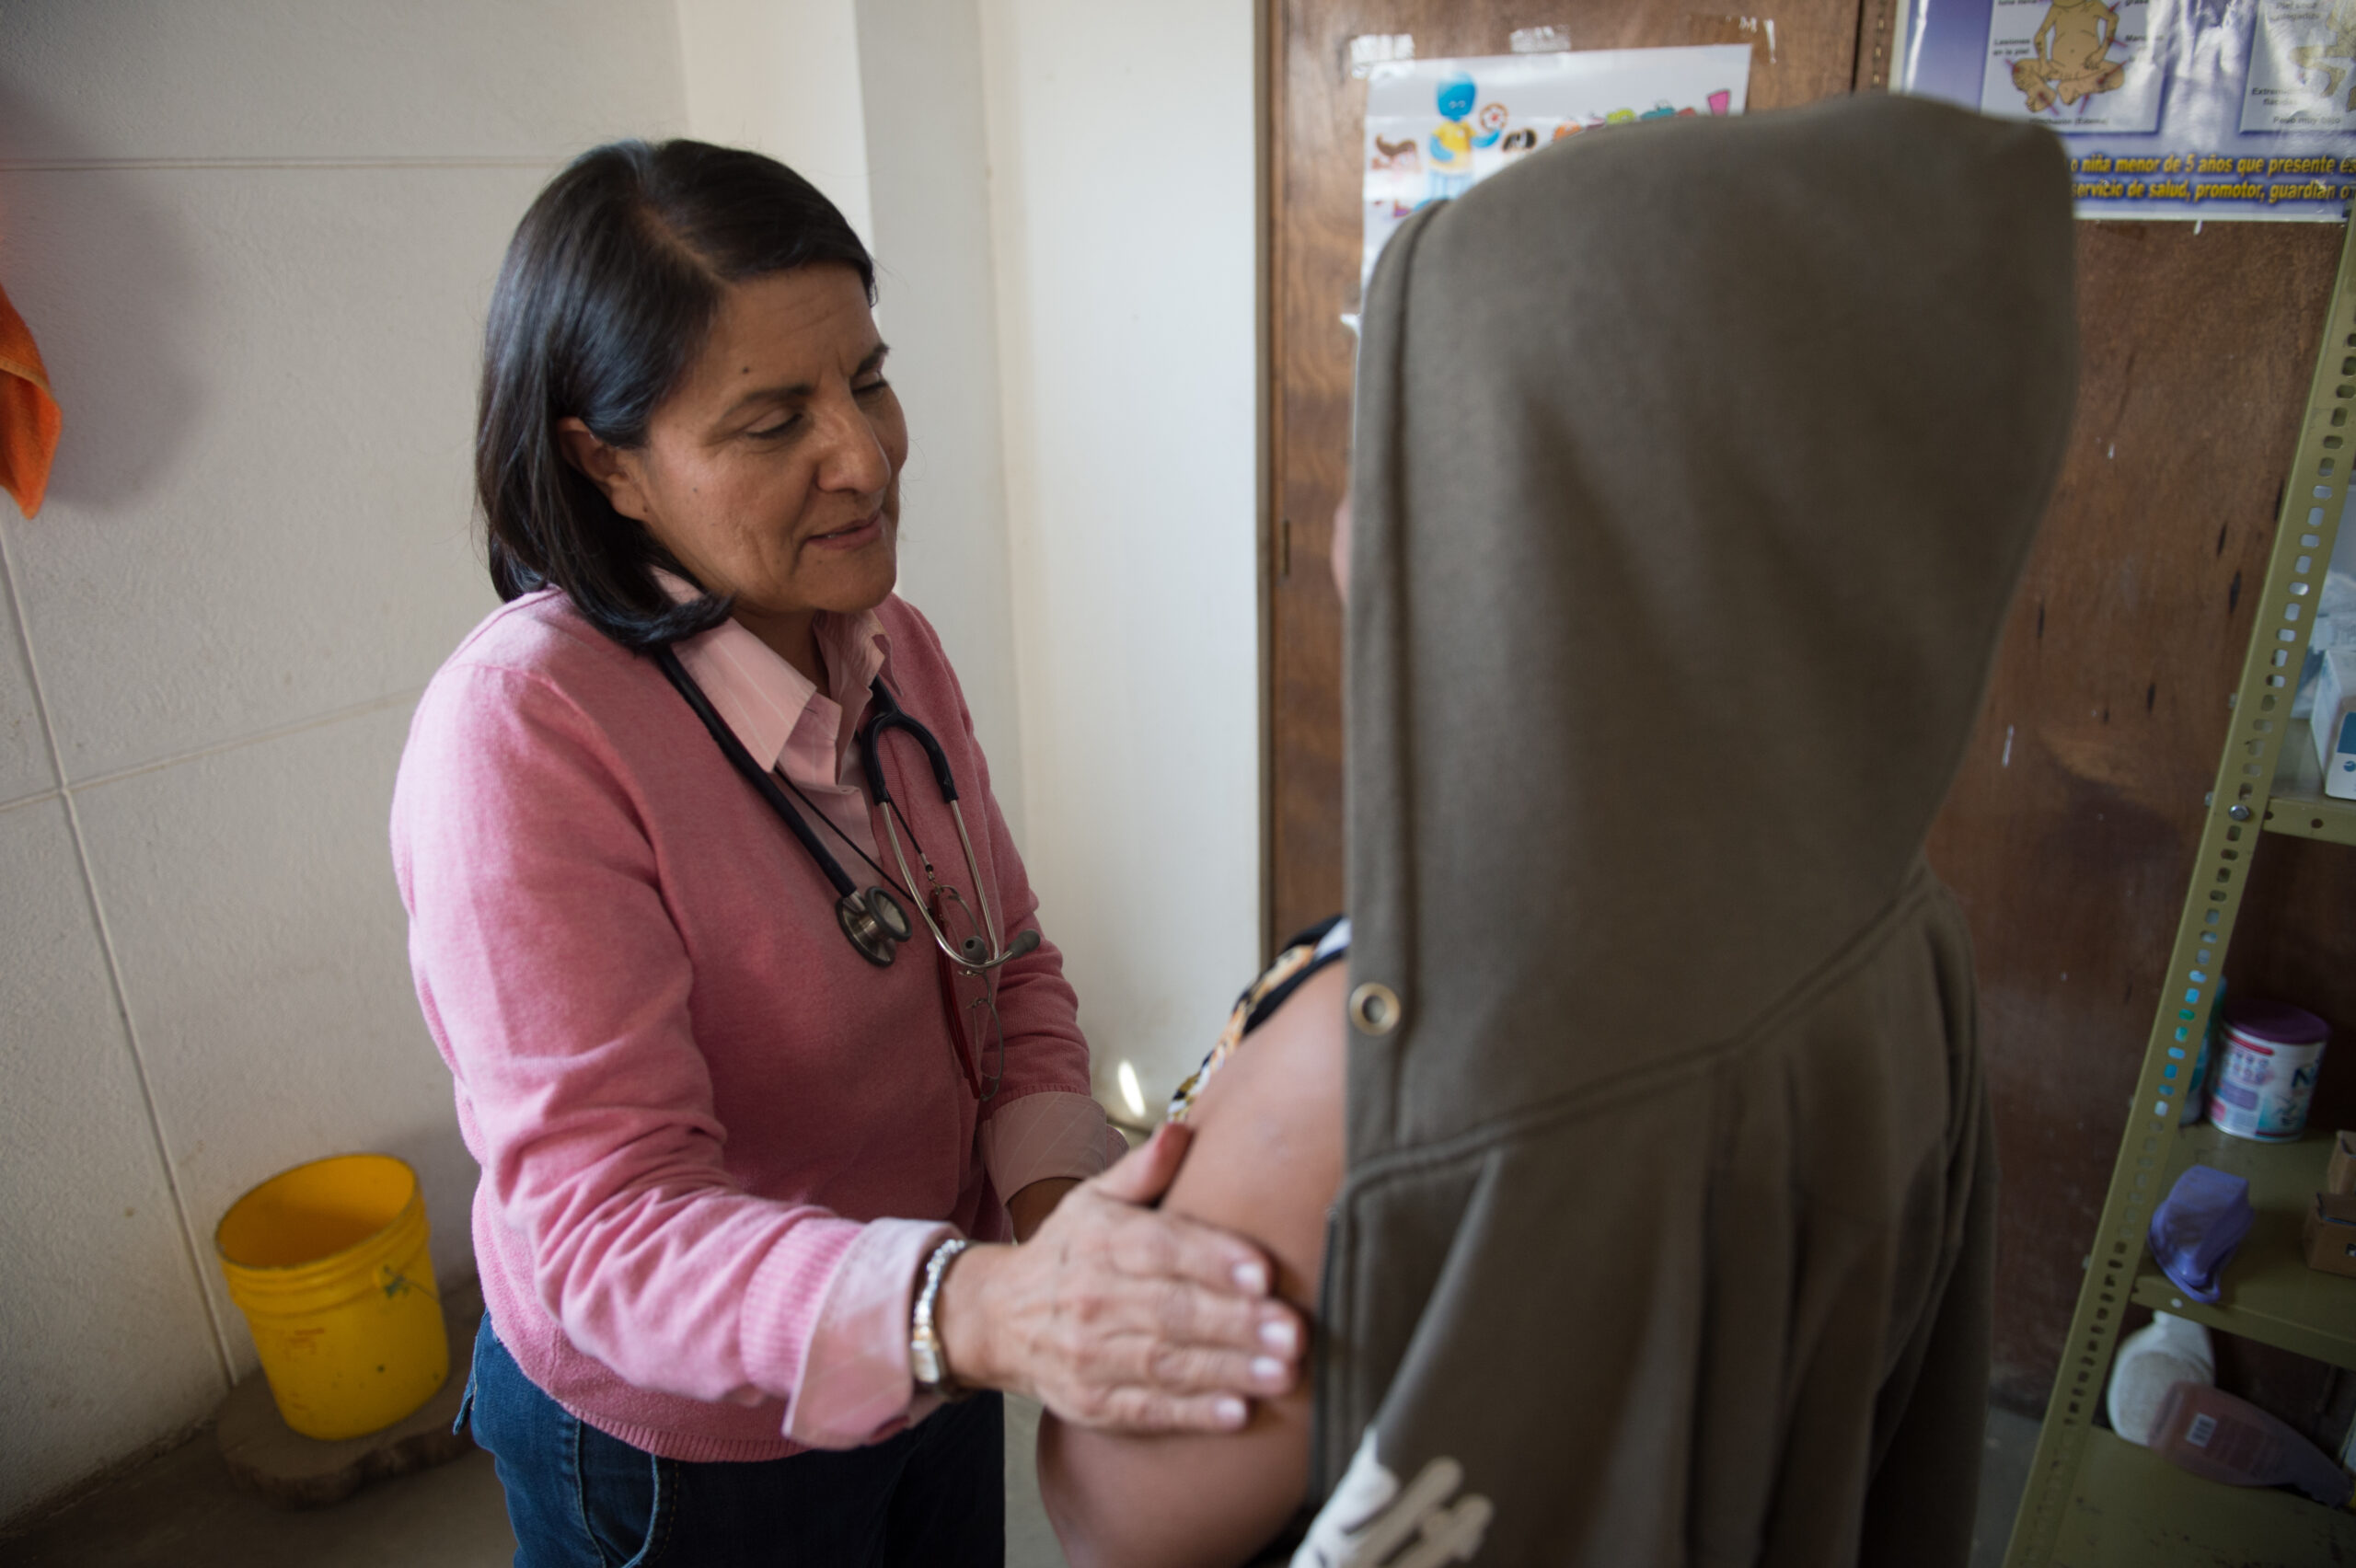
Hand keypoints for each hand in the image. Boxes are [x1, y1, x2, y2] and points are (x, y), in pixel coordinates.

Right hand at [936, 1122, 1303, 1431]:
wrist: (996, 1317)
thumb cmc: (1068, 1253)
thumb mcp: (1093, 1200)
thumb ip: (1142, 1170)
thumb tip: (1183, 1131)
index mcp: (1102, 1240)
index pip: (1161, 1247)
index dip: (1213, 1259)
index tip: (1264, 1272)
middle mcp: (1094, 1297)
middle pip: (1171, 1310)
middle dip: (1236, 1322)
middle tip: (1293, 1330)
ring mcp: (1090, 1354)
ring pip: (1165, 1363)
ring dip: (1227, 1371)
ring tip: (1282, 1374)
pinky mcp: (1092, 1401)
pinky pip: (1145, 1409)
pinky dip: (1190, 1414)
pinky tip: (1235, 1413)